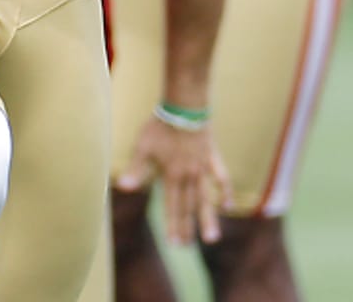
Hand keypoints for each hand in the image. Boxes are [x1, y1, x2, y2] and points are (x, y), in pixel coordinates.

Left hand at [116, 118, 230, 245]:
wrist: (186, 105)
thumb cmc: (161, 125)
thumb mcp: (144, 146)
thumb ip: (136, 169)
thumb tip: (123, 188)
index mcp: (172, 176)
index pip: (172, 207)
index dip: (173, 226)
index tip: (174, 244)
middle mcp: (189, 176)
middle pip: (189, 207)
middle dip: (187, 228)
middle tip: (187, 247)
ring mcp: (203, 167)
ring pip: (206, 198)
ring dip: (208, 218)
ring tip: (212, 238)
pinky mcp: (212, 156)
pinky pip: (221, 176)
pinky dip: (225, 191)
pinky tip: (229, 204)